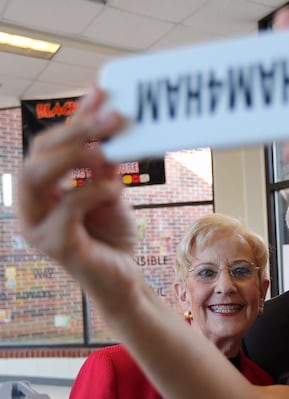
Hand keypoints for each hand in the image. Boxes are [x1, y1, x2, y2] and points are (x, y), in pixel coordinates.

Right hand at [17, 88, 135, 287]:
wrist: (123, 278)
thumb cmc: (111, 235)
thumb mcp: (109, 190)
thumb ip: (102, 162)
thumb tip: (107, 119)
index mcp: (41, 190)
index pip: (47, 146)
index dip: (74, 119)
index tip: (102, 94)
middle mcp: (31, 206)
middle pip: (36, 157)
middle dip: (73, 132)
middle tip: (110, 116)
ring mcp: (38, 227)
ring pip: (35, 179)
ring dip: (72, 156)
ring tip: (105, 146)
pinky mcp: (56, 246)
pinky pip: (66, 210)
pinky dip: (90, 192)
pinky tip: (114, 189)